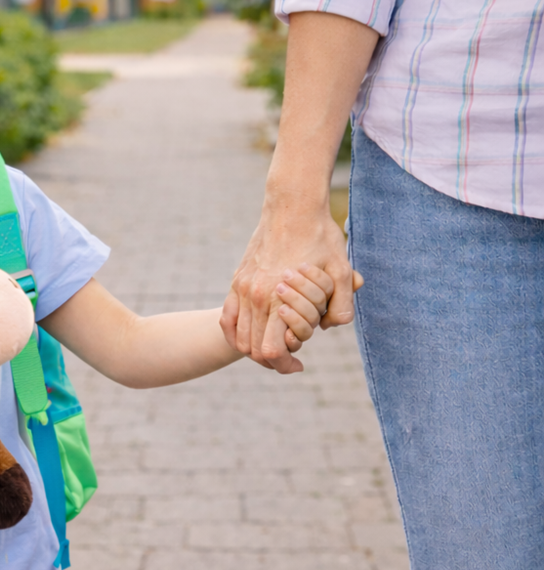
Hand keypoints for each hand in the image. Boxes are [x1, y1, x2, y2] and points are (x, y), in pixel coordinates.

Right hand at [221, 204, 355, 373]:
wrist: (292, 205)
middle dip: (272, 361)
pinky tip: (253, 335)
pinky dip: (236, 334)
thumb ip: (341, 305)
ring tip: (277, 346)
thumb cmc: (320, 236)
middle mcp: (254, 296)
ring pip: (239, 337)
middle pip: (252, 350)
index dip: (285, 364)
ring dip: (255, 349)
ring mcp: (242, 288)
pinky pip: (227, 318)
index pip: (271, 351)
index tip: (299, 364)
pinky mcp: (238, 280)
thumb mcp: (341, 270)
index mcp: (278, 298)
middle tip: (291, 359)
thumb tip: (329, 328)